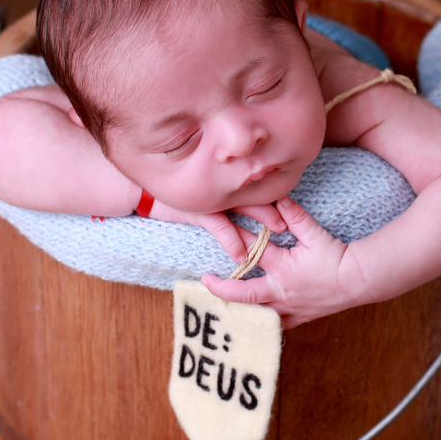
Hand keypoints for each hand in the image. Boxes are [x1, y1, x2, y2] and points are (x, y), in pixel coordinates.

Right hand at [148, 201, 285, 263]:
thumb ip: (227, 198)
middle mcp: (223, 190)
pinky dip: (231, 240)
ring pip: (242, 209)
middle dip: (275, 208)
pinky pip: (219, 226)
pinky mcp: (198, 211)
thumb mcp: (205, 195)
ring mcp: (212, 199)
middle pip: (255, 197)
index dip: (276, 195)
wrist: (145, 190)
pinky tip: (241, 254)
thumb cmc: (178, 193)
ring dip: (260, 221)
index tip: (294, 204)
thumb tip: (246, 211)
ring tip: (278, 231)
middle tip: (295, 218)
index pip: (256, 188)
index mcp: (227, 185)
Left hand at [201, 197, 365, 327]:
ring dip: (239, 310)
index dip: (236, 242)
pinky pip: (276, 325)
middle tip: (206, 282)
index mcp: (283, 269)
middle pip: (244, 294)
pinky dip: (262, 323)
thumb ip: (295, 217)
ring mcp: (290, 308)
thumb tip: (280, 198)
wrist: (358, 280)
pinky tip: (253, 323)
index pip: (253, 255)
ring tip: (223, 306)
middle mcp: (282, 292)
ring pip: (257, 314)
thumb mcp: (315, 234)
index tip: (222, 235)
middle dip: (222, 288)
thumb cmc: (337, 256)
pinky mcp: (300, 317)